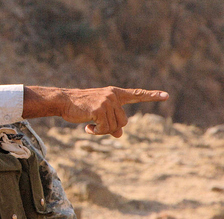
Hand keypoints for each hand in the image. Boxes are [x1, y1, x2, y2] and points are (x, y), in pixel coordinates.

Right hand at [24, 86, 168, 137]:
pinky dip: (96, 132)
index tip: (166, 95)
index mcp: (114, 94)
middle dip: (111, 127)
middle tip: (96, 125)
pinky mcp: (100, 109)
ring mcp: (107, 102)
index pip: (136, 94)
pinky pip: (105, 129)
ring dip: (102, 130)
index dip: (151, 96)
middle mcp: (113, 96)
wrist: (63, 101)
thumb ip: (111, 122)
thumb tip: (119, 135)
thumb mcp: (98, 114)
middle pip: (123, 121)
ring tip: (90, 124)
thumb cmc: (80, 107)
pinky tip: (87, 126)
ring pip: (115, 127)